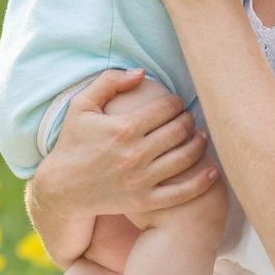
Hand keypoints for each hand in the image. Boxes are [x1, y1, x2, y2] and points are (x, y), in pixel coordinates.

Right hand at [34, 69, 214, 220]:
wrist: (61, 189)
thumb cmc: (73, 143)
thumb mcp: (81, 106)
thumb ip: (109, 82)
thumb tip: (141, 73)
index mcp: (124, 128)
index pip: (167, 108)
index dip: (177, 102)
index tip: (176, 104)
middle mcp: (135, 154)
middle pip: (180, 130)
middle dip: (189, 120)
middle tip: (188, 119)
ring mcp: (141, 180)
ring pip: (185, 157)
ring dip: (199, 144)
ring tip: (200, 138)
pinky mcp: (144, 201)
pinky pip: (181, 192)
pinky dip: (202, 181)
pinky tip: (213, 170)